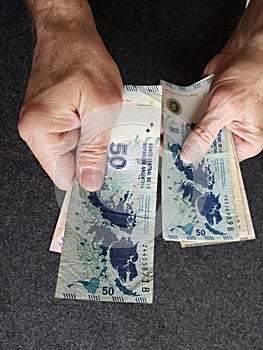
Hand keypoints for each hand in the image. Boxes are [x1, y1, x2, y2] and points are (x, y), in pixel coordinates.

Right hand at [19, 3, 122, 190]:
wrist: (69, 33)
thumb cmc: (82, 58)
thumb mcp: (102, 108)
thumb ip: (95, 149)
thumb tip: (90, 181)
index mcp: (41, 130)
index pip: (63, 176)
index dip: (87, 177)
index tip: (107, 175)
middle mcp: (35, 130)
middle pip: (68, 165)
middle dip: (93, 157)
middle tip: (112, 141)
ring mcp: (42, 124)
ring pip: (73, 152)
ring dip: (93, 143)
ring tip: (104, 123)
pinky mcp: (51, 118)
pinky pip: (72, 137)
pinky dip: (89, 132)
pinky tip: (98, 118)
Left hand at [181, 1, 262, 162]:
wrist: (243, 52)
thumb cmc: (247, 76)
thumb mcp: (225, 108)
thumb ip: (205, 132)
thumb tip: (190, 153)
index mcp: (245, 142)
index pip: (219, 161)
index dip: (199, 164)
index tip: (179, 166)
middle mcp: (231, 136)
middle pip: (204, 149)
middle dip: (185, 148)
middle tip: (166, 151)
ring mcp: (216, 124)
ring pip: (194, 135)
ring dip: (178, 134)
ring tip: (162, 137)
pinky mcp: (206, 113)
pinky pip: (190, 120)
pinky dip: (179, 120)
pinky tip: (167, 124)